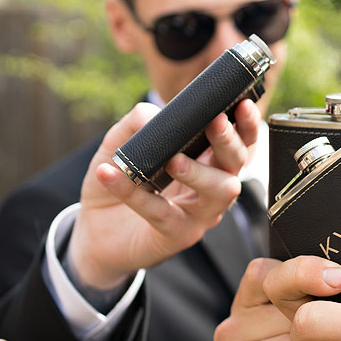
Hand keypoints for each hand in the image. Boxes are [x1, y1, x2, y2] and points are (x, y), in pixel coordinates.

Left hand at [67, 99, 259, 289]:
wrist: (95, 229)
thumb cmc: (122, 181)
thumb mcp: (122, 143)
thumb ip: (138, 122)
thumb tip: (153, 115)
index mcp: (209, 162)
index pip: (239, 142)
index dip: (246, 124)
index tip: (242, 104)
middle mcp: (213, 188)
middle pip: (237, 163)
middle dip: (229, 140)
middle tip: (215, 121)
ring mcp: (200, 215)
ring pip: (220, 191)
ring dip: (199, 172)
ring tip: (172, 160)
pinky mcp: (177, 236)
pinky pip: (162, 213)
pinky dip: (135, 193)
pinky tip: (109, 174)